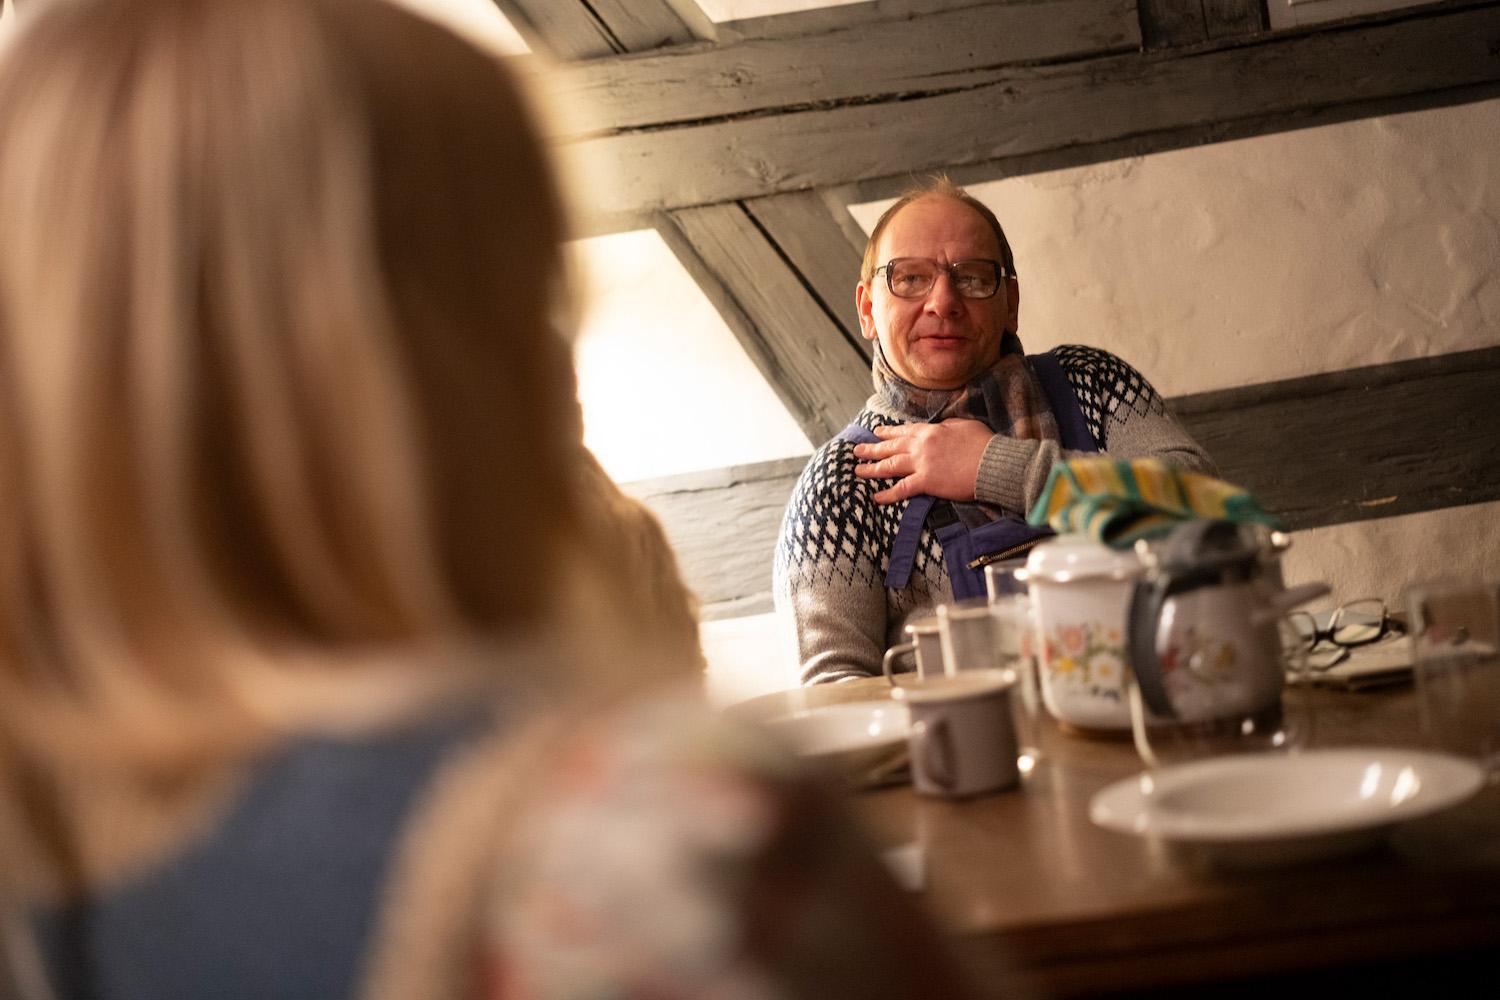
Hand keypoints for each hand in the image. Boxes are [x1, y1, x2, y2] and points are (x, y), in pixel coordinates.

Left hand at [852, 419, 992, 503]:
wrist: (992, 463)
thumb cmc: (983, 444)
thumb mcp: (964, 425)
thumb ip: (946, 425)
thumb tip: (938, 427)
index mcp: (930, 430)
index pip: (903, 430)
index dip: (888, 432)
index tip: (877, 432)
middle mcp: (921, 446)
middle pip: (891, 447)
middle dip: (872, 449)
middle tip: (857, 451)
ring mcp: (922, 464)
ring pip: (890, 466)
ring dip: (872, 468)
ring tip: (857, 471)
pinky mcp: (927, 482)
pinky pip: (902, 489)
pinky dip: (888, 494)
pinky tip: (876, 497)